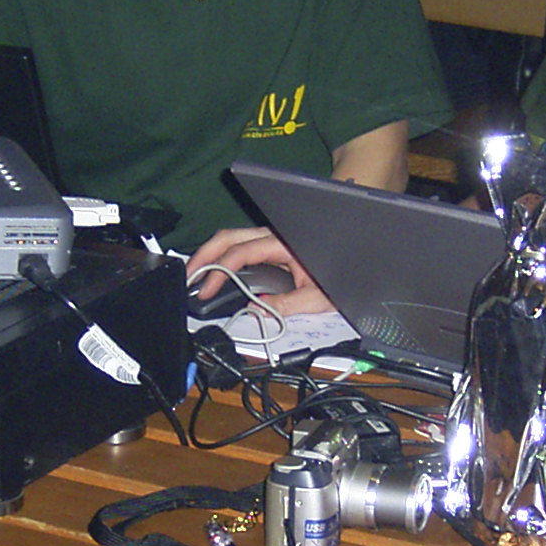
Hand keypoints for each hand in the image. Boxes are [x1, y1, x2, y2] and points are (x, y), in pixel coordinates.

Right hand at [187, 227, 332, 315]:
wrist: (359, 251)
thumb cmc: (342, 270)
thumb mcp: (319, 296)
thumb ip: (287, 305)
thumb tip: (257, 309)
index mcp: (282, 244)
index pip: (239, 254)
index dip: (218, 272)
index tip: (206, 291)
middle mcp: (273, 236)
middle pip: (227, 238)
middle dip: (203, 256)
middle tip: (187, 278)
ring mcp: (271, 238)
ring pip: (231, 239)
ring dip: (210, 255)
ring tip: (196, 277)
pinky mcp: (271, 246)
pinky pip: (241, 247)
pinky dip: (222, 257)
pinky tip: (216, 273)